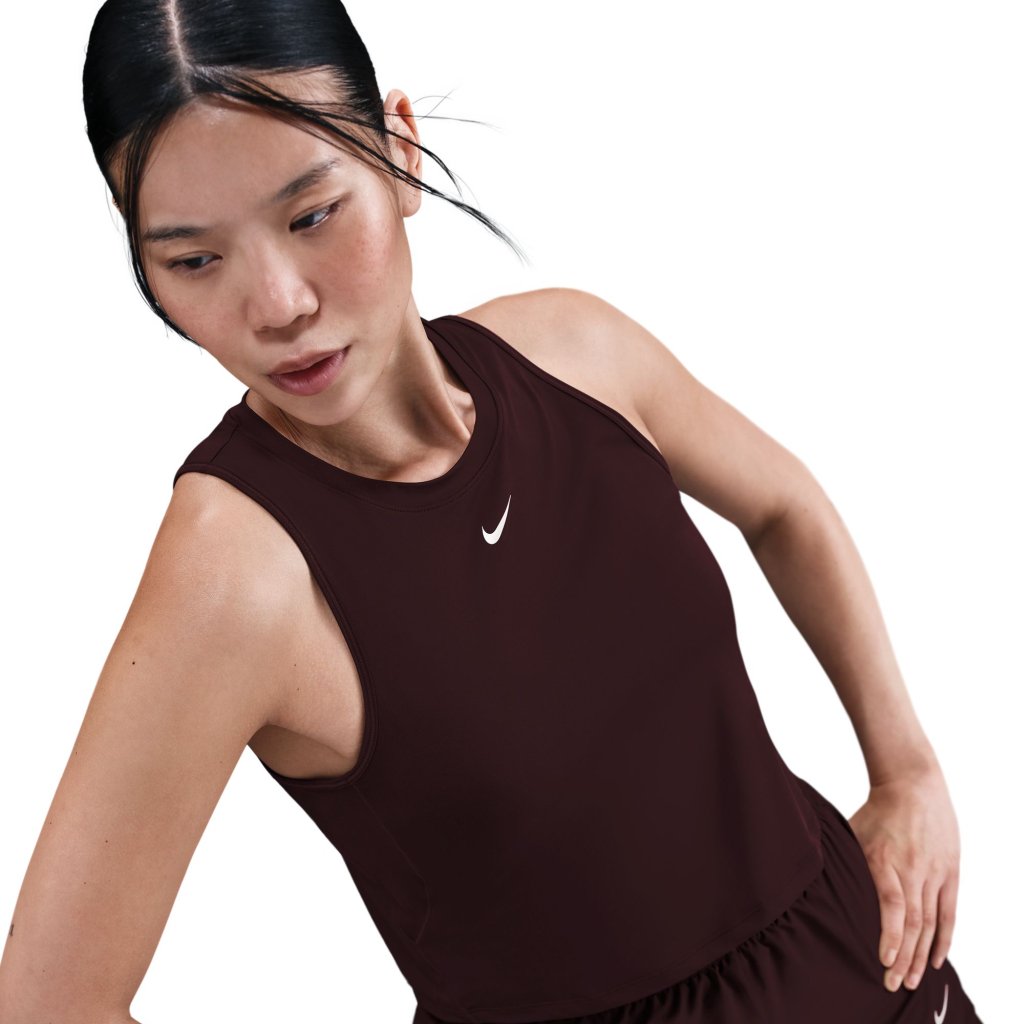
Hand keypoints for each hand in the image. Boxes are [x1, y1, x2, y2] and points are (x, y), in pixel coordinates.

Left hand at [847, 763, 960, 993]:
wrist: (913, 785)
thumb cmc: (877, 811)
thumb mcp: (852, 832)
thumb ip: (844, 861)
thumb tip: (816, 884)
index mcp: (885, 860)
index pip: (892, 905)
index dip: (890, 934)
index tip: (883, 959)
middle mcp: (913, 870)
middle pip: (912, 922)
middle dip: (903, 957)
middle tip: (892, 984)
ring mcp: (934, 872)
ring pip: (930, 923)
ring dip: (921, 955)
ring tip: (911, 981)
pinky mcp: (950, 872)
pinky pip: (949, 912)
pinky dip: (944, 938)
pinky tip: (936, 960)